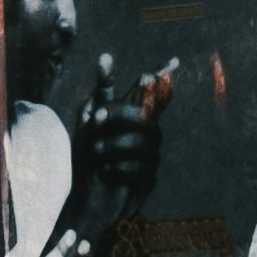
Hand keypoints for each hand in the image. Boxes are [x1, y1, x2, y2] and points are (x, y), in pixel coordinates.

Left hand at [71, 52, 175, 217]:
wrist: (84, 199)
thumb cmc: (86, 160)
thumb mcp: (85, 124)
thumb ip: (98, 96)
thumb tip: (106, 57)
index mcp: (132, 120)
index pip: (152, 96)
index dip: (163, 79)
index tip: (172, 61)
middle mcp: (146, 135)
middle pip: (146, 115)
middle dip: (119, 113)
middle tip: (96, 119)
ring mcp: (150, 157)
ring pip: (141, 141)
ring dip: (111, 145)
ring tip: (95, 154)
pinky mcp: (149, 179)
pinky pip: (139, 167)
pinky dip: (116, 168)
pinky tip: (107, 173)